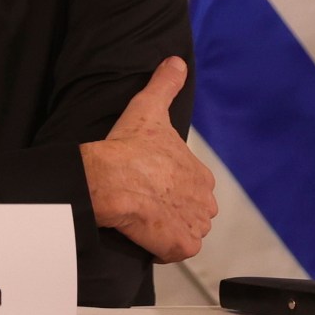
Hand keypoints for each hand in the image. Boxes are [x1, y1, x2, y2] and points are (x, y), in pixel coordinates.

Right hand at [80, 56, 215, 262]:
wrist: (110, 180)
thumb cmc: (127, 147)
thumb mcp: (148, 109)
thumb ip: (165, 85)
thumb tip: (176, 62)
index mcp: (201, 176)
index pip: (190, 187)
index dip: (167, 187)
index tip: (145, 183)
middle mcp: (204, 203)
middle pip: (189, 212)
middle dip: (169, 210)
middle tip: (140, 203)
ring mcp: (192, 226)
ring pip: (181, 232)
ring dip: (164, 230)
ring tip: (138, 220)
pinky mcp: (179, 246)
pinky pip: (173, 252)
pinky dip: (159, 249)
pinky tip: (141, 237)